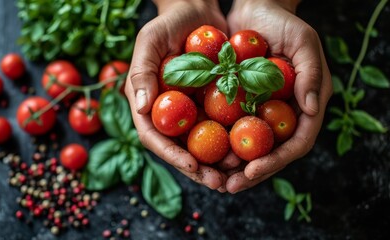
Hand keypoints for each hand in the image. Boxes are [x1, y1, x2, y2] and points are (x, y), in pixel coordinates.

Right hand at [124, 0, 227, 189]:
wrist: (197, 11)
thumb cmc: (169, 23)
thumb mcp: (150, 41)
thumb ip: (141, 73)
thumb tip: (140, 108)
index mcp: (148, 103)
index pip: (154, 137)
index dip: (171, 155)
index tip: (191, 166)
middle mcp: (168, 113)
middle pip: (180, 149)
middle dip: (198, 169)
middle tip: (219, 183)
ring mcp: (190, 111)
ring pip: (203, 144)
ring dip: (218, 162)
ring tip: (238, 175)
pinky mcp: (211, 104)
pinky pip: (222, 126)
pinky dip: (233, 141)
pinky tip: (249, 151)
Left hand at [222, 0, 332, 192]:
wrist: (254, 9)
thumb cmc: (283, 22)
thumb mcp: (304, 41)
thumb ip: (312, 74)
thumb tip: (312, 110)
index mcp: (306, 106)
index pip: (297, 143)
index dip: (277, 160)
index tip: (253, 170)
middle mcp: (284, 114)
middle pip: (271, 154)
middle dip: (251, 173)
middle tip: (227, 187)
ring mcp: (262, 112)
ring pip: (249, 148)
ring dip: (232, 166)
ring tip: (212, 178)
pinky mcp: (241, 105)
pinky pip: (230, 130)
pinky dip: (218, 144)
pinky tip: (201, 154)